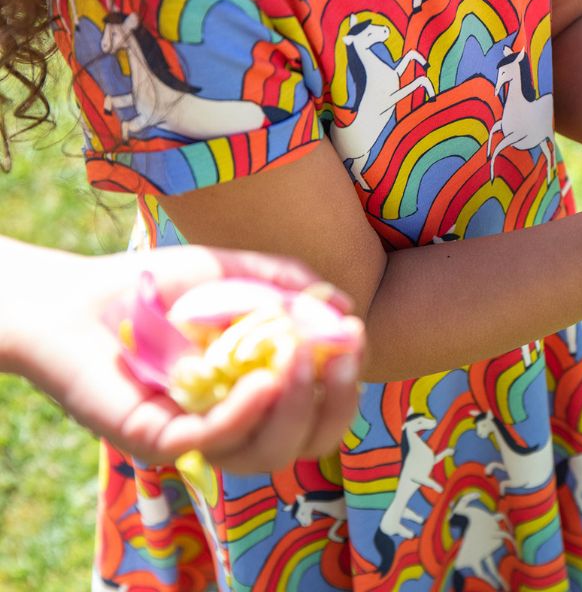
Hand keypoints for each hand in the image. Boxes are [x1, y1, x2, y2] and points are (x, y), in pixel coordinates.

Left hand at [9, 243, 363, 472]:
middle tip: (342, 356)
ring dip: (297, 410)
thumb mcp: (233, 273)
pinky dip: (249, 414)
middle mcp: (237, 420)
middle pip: (307, 442)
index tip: (354, 335)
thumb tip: (343, 302)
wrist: (81, 297)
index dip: (346, 380)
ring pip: (269, 453)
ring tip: (300, 359)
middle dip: (335, 402)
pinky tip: (265, 379)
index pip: (319, 406)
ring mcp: (201, 435)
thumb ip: (285, 283)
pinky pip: (218, 441)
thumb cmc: (157, 287)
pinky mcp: (161, 441)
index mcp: (260, 388)